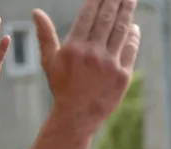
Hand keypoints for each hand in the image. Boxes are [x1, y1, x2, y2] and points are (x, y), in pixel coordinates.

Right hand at [34, 0, 141, 133]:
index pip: (89, 15)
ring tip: (130, 0)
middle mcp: (93, 53)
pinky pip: (130, 51)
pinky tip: (134, 27)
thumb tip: (36, 11)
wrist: (78, 115)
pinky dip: (133, 37)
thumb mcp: (50, 60)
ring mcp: (110, 64)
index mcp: (75, 46)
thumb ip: (46, 35)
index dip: (98, 0)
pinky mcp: (123, 76)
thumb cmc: (62, 86)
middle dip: (115, 1)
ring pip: (121, 32)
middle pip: (107, 19)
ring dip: (127, 14)